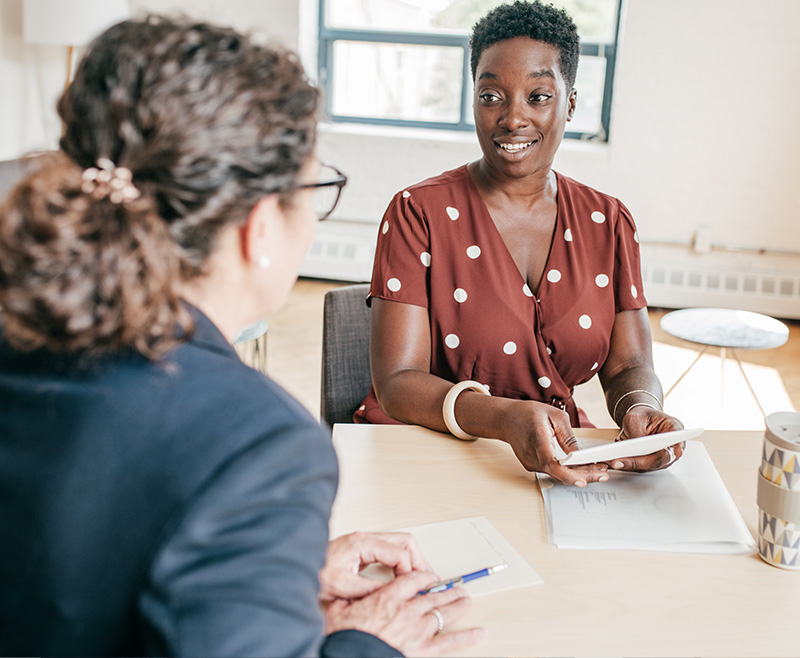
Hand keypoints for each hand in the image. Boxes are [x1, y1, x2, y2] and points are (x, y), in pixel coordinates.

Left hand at [320, 532, 432, 601]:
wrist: (297, 564)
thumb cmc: (314, 570)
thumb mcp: (341, 585)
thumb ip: (368, 588)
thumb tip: (391, 592)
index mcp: (362, 543)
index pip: (399, 551)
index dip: (410, 570)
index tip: (414, 586)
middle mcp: (365, 538)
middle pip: (404, 541)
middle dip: (419, 560)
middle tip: (427, 578)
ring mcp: (365, 542)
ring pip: (399, 544)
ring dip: (412, 560)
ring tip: (421, 577)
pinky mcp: (363, 549)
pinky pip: (390, 550)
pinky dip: (402, 561)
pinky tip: (404, 574)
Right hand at [325, 570, 484, 656]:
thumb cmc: (345, 639)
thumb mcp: (337, 613)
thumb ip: (342, 603)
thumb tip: (337, 597)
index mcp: (387, 598)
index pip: (411, 580)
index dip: (423, 577)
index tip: (429, 577)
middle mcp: (407, 610)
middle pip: (432, 595)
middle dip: (446, 590)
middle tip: (457, 586)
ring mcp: (418, 630)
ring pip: (443, 613)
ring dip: (457, 605)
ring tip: (468, 600)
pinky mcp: (424, 650)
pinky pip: (451, 642)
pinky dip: (467, 637)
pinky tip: (480, 632)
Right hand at [501, 399, 607, 486]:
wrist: (507, 419)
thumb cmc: (528, 414)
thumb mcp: (554, 416)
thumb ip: (568, 437)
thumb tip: (580, 454)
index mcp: (537, 439)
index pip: (551, 463)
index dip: (568, 475)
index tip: (583, 481)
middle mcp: (531, 456)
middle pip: (558, 472)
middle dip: (583, 475)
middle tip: (603, 474)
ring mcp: (530, 463)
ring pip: (557, 474)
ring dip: (577, 474)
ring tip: (597, 471)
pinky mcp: (532, 466)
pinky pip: (552, 471)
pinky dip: (568, 471)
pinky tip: (581, 468)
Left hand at [611, 406, 684, 471]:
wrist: (640, 420)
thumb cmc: (642, 416)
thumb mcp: (635, 418)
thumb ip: (637, 433)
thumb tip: (633, 448)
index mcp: (674, 429)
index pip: (675, 442)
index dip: (669, 451)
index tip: (664, 454)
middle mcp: (673, 446)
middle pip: (659, 459)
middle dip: (638, 462)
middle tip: (619, 462)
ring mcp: (664, 457)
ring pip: (649, 466)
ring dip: (631, 465)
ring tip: (614, 462)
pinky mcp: (653, 463)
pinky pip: (641, 467)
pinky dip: (628, 465)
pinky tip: (617, 461)